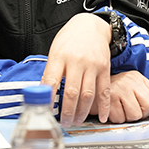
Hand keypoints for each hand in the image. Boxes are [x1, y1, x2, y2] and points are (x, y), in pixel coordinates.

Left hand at [40, 13, 111, 127]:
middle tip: (64, 123)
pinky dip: (104, 106)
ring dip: (82, 112)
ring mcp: (92, 65)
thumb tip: (43, 93)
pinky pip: (104, 91)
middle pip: (71, 92)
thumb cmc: (69, 40)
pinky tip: (102, 117)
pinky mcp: (105, 68)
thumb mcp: (55, 51)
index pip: (51, 81)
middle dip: (67, 112)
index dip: (48, 99)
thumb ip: (51, 71)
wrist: (90, 25)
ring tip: (77, 121)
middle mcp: (76, 61)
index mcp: (59, 56)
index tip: (46, 112)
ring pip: (88, 94)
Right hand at [91, 71, 148, 122]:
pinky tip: (111, 110)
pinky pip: (120, 118)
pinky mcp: (108, 99)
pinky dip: (116, 118)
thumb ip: (147, 97)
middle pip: (148, 107)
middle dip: (141, 113)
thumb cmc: (113, 89)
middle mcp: (130, 81)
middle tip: (130, 108)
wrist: (89, 85)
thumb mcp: (131, 87)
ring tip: (119, 108)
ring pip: (135, 115)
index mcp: (138, 78)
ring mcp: (118, 89)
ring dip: (127, 117)